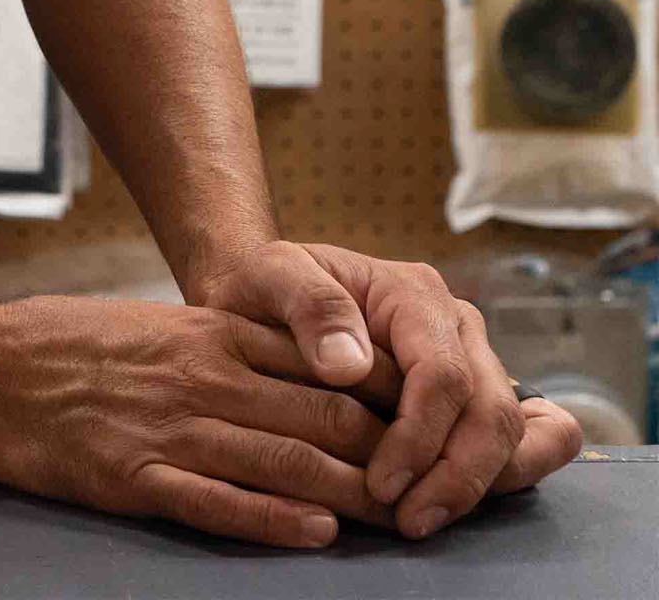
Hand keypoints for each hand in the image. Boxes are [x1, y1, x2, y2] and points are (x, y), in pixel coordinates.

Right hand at [0, 294, 398, 548]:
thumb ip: (225, 344)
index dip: (385, 394)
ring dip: (354, 496)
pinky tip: (318, 532)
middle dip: (390, 454)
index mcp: (208, 333)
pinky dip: (277, 520)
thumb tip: (301, 368)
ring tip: (403, 521)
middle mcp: (201, 376)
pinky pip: (222, 503)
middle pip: (322, 416)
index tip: (429, 420)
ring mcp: (171, 428)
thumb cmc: (72, 344)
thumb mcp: (157, 324)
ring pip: (287, 463)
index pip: (321, 363)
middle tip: (438, 484)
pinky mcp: (139, 477)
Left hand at [191, 242, 583, 537]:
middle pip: (490, 411)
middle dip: (456, 476)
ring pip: (512, 431)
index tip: (382, 485)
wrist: (267, 297)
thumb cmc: (269, 287)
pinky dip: (516, 470)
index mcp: (414, 294)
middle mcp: (456, 326)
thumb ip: (309, 305)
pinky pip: (529, 433)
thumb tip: (350, 367)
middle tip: (407, 520)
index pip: (443, 375)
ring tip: (421, 520)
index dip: (420, 438)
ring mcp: (473, 361)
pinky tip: (476, 499)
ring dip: (478, 485)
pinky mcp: (473, 395)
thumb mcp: (270, 274)